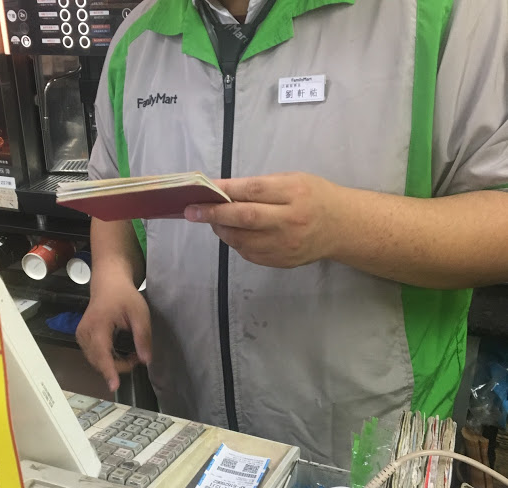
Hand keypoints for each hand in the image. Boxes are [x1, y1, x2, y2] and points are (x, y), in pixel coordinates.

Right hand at [76, 274, 150, 392]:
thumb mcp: (140, 313)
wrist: (108, 284)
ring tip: (132, 354)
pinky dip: (107, 360)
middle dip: (119, 366)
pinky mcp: (82, 338)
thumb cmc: (125, 296)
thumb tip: (147, 360)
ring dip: (114, 364)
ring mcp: (81, 336)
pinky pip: (94, 356)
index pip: (102, 353)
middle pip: (99, 361)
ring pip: (96, 361)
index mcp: (98, 325)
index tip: (114, 386)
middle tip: (138, 357)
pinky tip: (120, 354)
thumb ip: (143, 336)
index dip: (109, 371)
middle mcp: (84, 332)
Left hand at [184, 172, 339, 267]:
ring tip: (214, 220)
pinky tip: (233, 233)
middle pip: (245, 218)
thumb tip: (222, 190)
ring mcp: (286, 245)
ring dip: (222, 229)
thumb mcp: (291, 181)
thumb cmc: (314, 197)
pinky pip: (249, 253)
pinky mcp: (281, 262)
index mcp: (294, 194)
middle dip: (214, 214)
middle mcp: (290, 221)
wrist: (341, 227)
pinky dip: (235, 242)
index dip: (225, 191)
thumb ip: (259, 186)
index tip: (202, 190)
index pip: (253, 191)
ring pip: (242, 240)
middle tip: (192, 211)